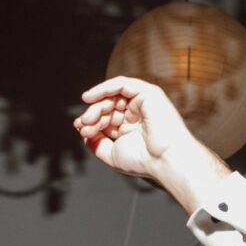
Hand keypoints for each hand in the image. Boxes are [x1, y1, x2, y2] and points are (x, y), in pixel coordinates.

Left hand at [74, 77, 194, 180]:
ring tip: (87, 119)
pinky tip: (90, 97)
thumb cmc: (144, 161)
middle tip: (83, 125)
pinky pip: (122, 84)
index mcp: (131, 128)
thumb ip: (96, 144)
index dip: (91, 122)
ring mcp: (143, 103)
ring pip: (113, 96)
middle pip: (108, 107)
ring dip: (96, 106)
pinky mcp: (148, 93)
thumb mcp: (112, 154)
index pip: (107, 119)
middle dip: (92, 115)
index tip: (80, 130)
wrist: (165, 160)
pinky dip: (104, 88)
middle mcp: (137, 114)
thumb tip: (84, 133)